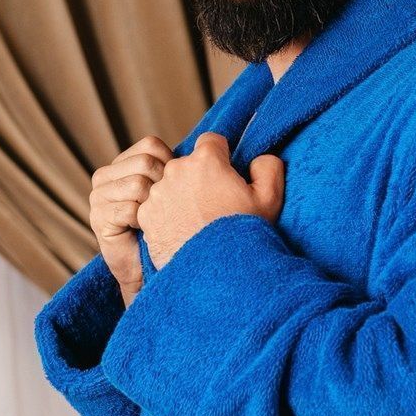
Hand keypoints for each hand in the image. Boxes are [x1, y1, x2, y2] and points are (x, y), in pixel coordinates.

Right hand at [89, 136, 173, 293]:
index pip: (151, 145)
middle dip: (165, 187)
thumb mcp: (174, 189)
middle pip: (146, 163)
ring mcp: (98, 197)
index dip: (172, 164)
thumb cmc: (172, 229)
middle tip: (167, 210)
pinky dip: (145, 223)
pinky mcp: (98, 218)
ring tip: (155, 222)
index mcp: (122, 163)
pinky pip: (131, 209)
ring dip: (155, 207)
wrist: (154, 270)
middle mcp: (104, 176)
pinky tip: (145, 233)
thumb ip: (177, 166)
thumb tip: (210, 140)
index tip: (176, 189)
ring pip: (139, 185)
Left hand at [137, 131, 284, 268]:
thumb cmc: (243, 234)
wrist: (215, 272)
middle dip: (199, 179)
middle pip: (188, 165)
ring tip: (197, 223)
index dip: (221, 158)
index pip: (211, 142)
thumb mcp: (270, 199)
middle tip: (214, 206)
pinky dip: (166, 216)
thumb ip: (268, 167)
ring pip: (170, 186)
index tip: (226, 178)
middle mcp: (176, 170)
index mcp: (206, 160)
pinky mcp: (146, 215)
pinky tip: (182, 233)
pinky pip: (156, 208)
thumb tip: (258, 159)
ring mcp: (158, 193)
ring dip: (181, 197)